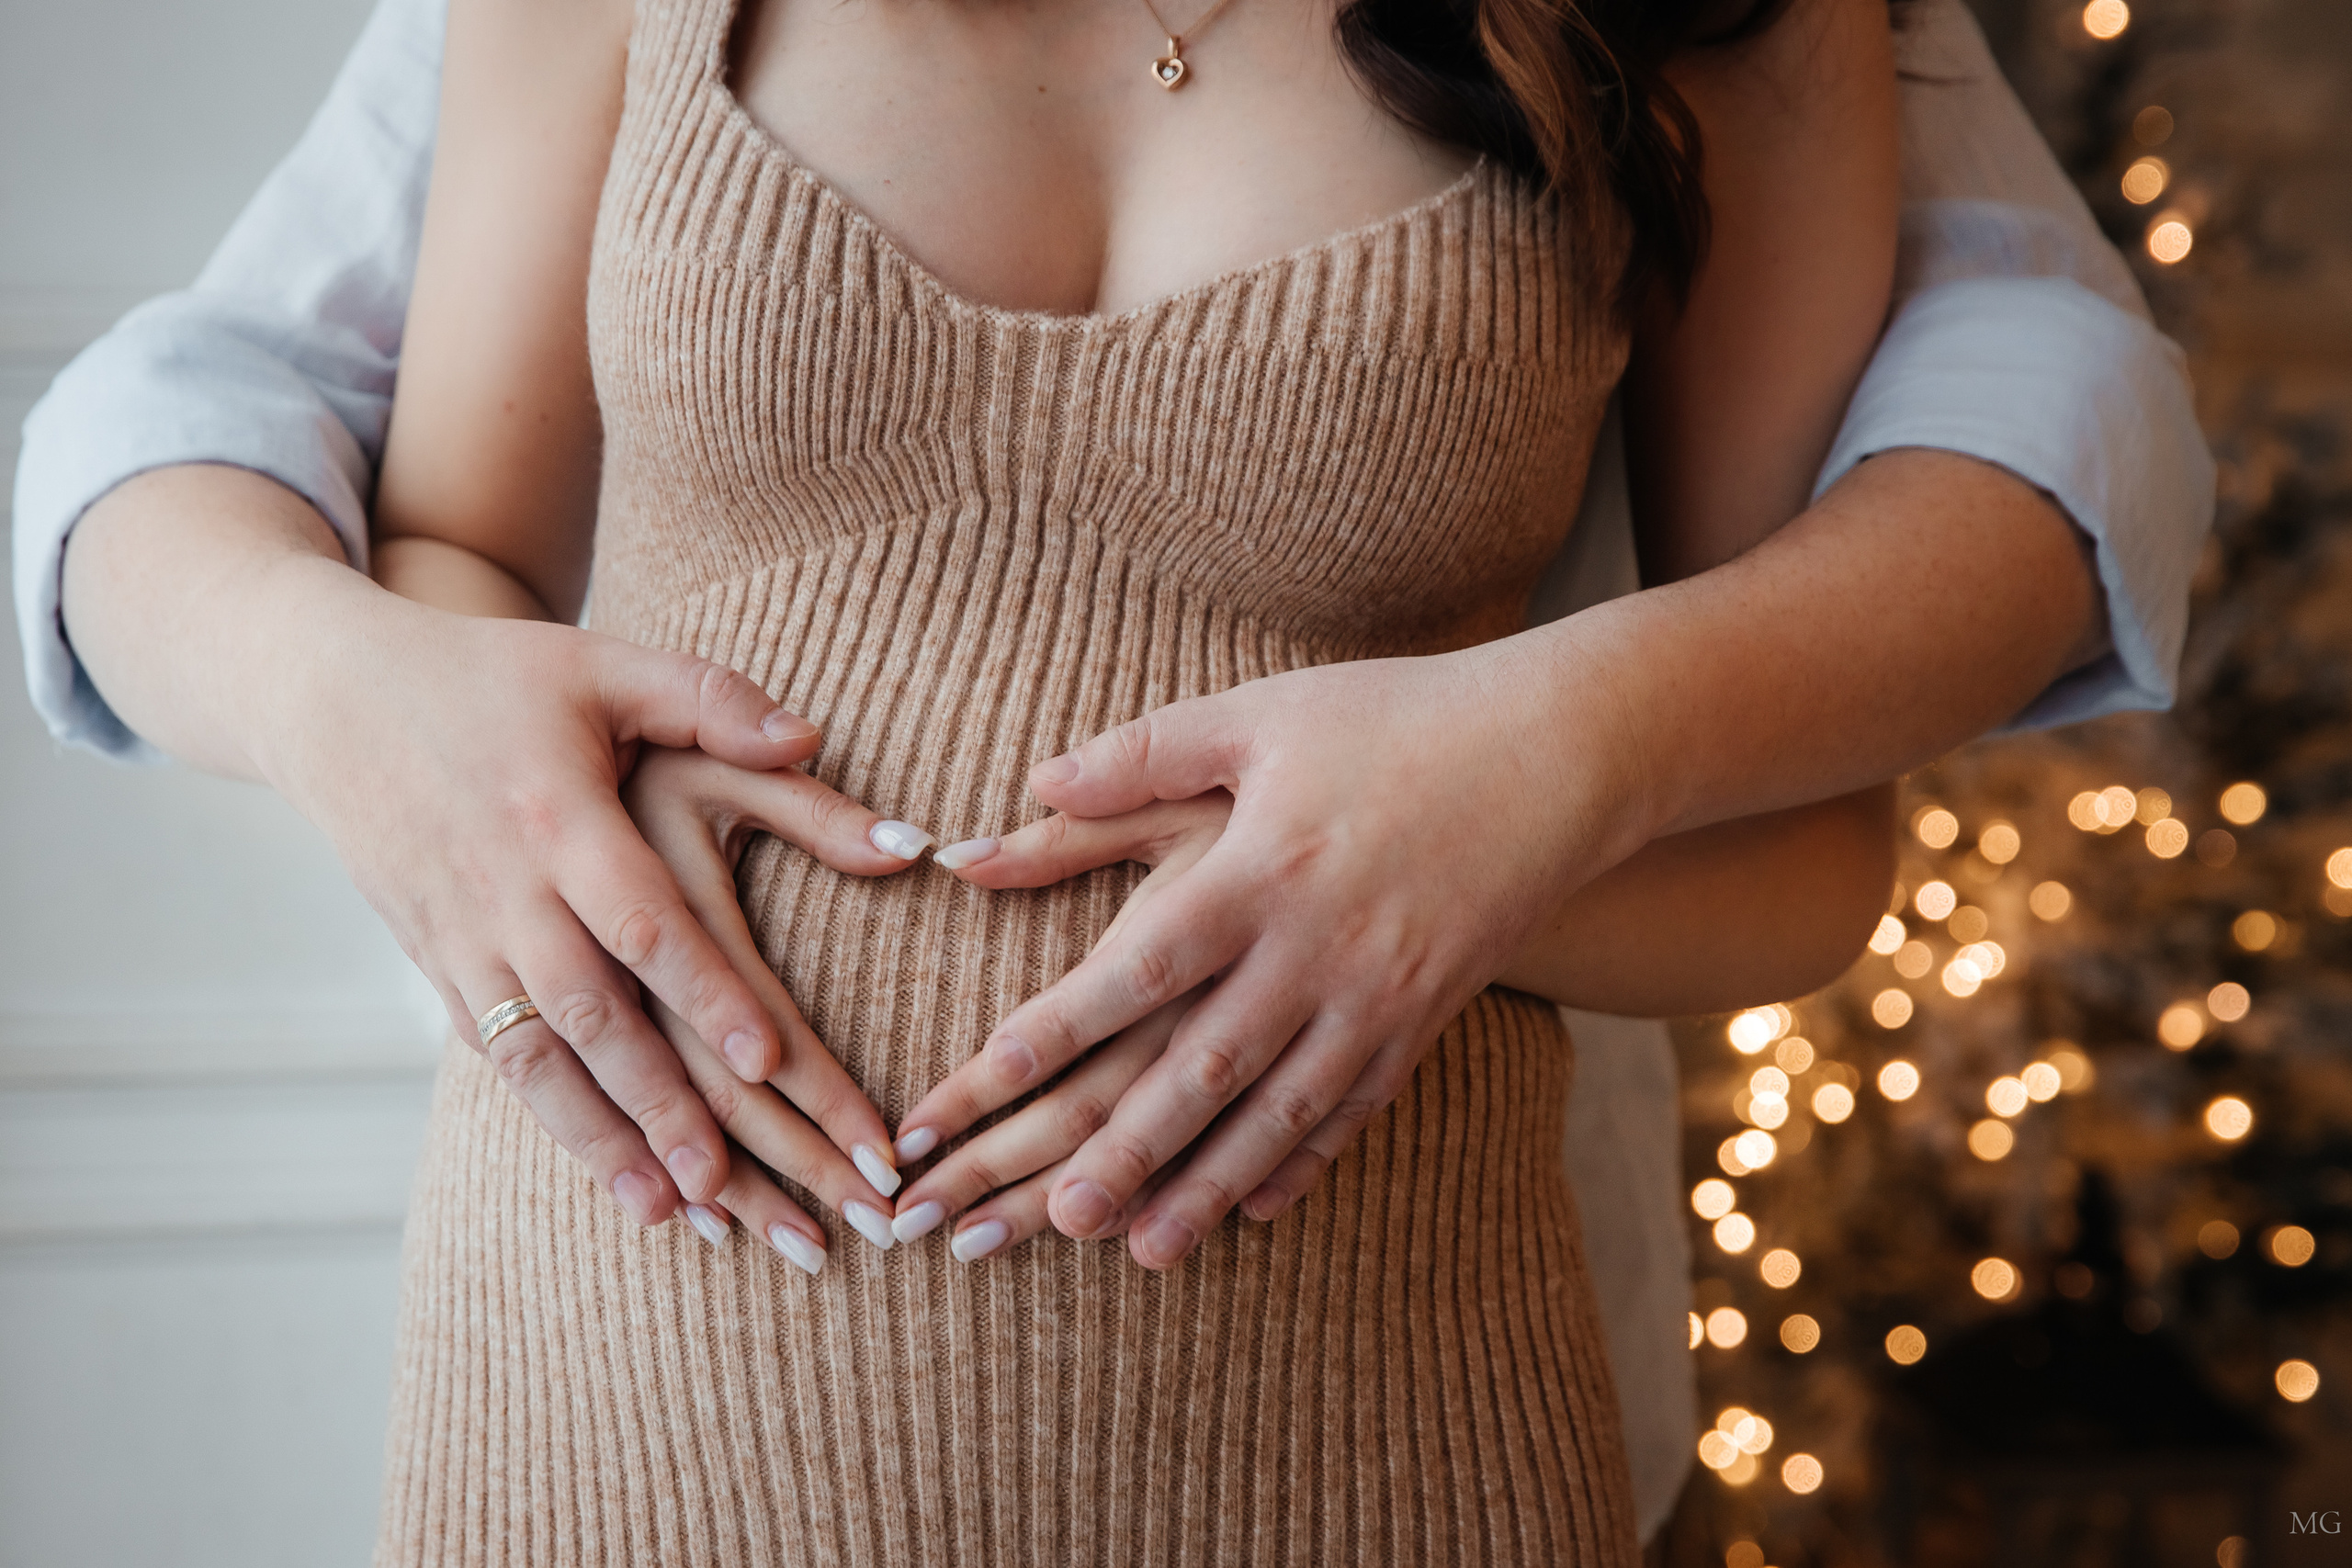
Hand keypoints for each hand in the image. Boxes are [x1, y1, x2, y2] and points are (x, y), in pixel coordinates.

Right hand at [264, 591, 932, 1228]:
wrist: (332, 697)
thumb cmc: (495, 677)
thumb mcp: (605, 666)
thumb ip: (712, 700)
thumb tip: (811, 738)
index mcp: (558, 816)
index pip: (642, 920)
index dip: (705, 992)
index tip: (772, 1060)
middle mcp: (505, 890)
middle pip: (590, 1013)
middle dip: (661, 1102)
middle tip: (733, 1181)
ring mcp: (460, 936)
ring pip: (535, 1056)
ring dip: (603, 1139)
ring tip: (674, 1211)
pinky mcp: (434, 963)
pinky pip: (497, 1056)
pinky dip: (551, 1118)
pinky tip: (606, 1169)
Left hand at [895, 640, 1648, 1269]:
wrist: (1559, 750)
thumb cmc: (1392, 717)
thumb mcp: (1259, 711)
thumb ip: (1141, 754)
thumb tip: (1030, 782)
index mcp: (1257, 869)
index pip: (1133, 966)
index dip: (1052, 1029)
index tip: (978, 1082)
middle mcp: (1314, 947)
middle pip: (1202, 1068)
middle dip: (1122, 1151)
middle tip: (1049, 1220)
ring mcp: (1376, 993)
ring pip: (1279, 1113)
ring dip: (1207, 1187)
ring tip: (1142, 1253)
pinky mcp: (1426, 1014)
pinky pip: (1357, 1109)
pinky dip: (1304, 1165)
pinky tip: (1258, 1213)